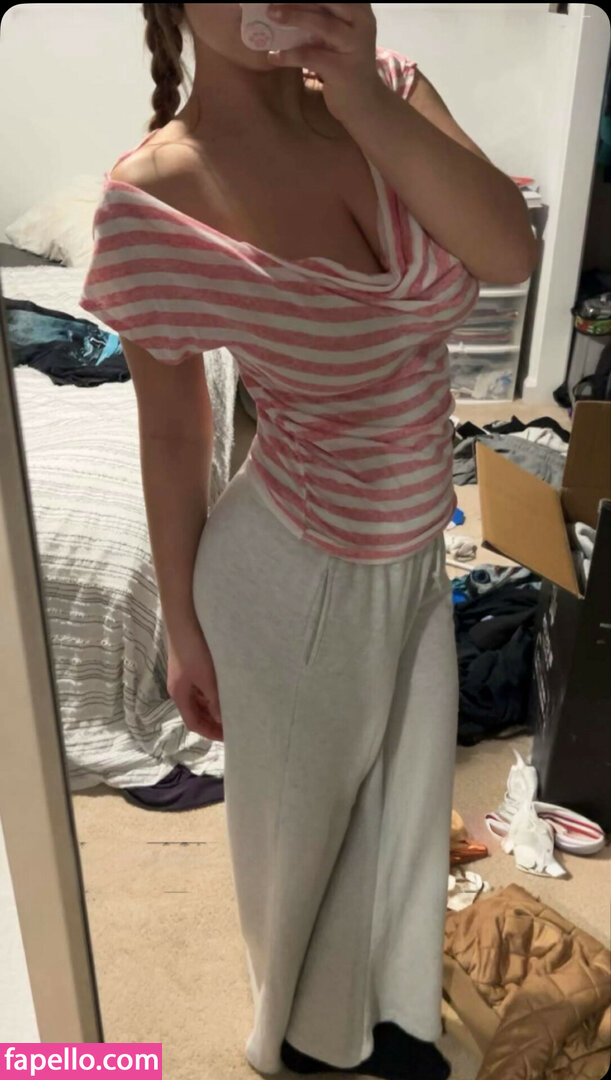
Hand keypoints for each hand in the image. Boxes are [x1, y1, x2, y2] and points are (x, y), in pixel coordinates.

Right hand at [166, 624, 222, 742]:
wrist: (184, 618)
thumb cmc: (193, 650)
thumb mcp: (206, 678)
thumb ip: (214, 700)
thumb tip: (222, 720)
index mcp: (179, 694)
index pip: (194, 723)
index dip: (210, 733)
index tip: (229, 738)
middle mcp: (180, 687)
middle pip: (196, 712)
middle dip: (213, 721)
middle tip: (234, 725)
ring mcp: (184, 675)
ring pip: (200, 698)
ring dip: (214, 706)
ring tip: (233, 708)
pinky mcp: (190, 663)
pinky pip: (202, 685)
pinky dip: (213, 692)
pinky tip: (227, 688)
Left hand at [266, 3, 380, 121]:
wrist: (364, 102)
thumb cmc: (344, 62)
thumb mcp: (337, 34)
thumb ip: (322, 16)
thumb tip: (284, 5)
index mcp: (360, 9)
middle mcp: (362, 23)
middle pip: (329, 1)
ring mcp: (355, 46)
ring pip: (323, 24)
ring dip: (294, 17)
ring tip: (271, 14)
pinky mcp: (343, 70)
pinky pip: (312, 57)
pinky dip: (290, 55)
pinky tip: (274, 56)